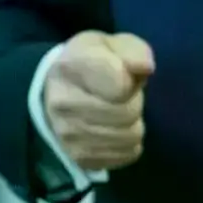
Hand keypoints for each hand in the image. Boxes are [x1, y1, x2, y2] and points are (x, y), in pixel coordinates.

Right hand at [43, 31, 152, 170]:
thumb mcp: (112, 44)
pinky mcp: (79, 158)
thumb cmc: (92, 63)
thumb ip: (133, 52)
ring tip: (116, 111)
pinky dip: (128, 142)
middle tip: (121, 95)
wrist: (56, 90)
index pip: (120, 86)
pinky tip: (113, 129)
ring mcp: (68, 135)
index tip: (122, 75)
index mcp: (71, 67)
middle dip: (134, 101)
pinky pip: (128, 154)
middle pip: (128, 112)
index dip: (131, 80)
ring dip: (133, 123)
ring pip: (131, 136)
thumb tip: (146, 68)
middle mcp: (63, 103)